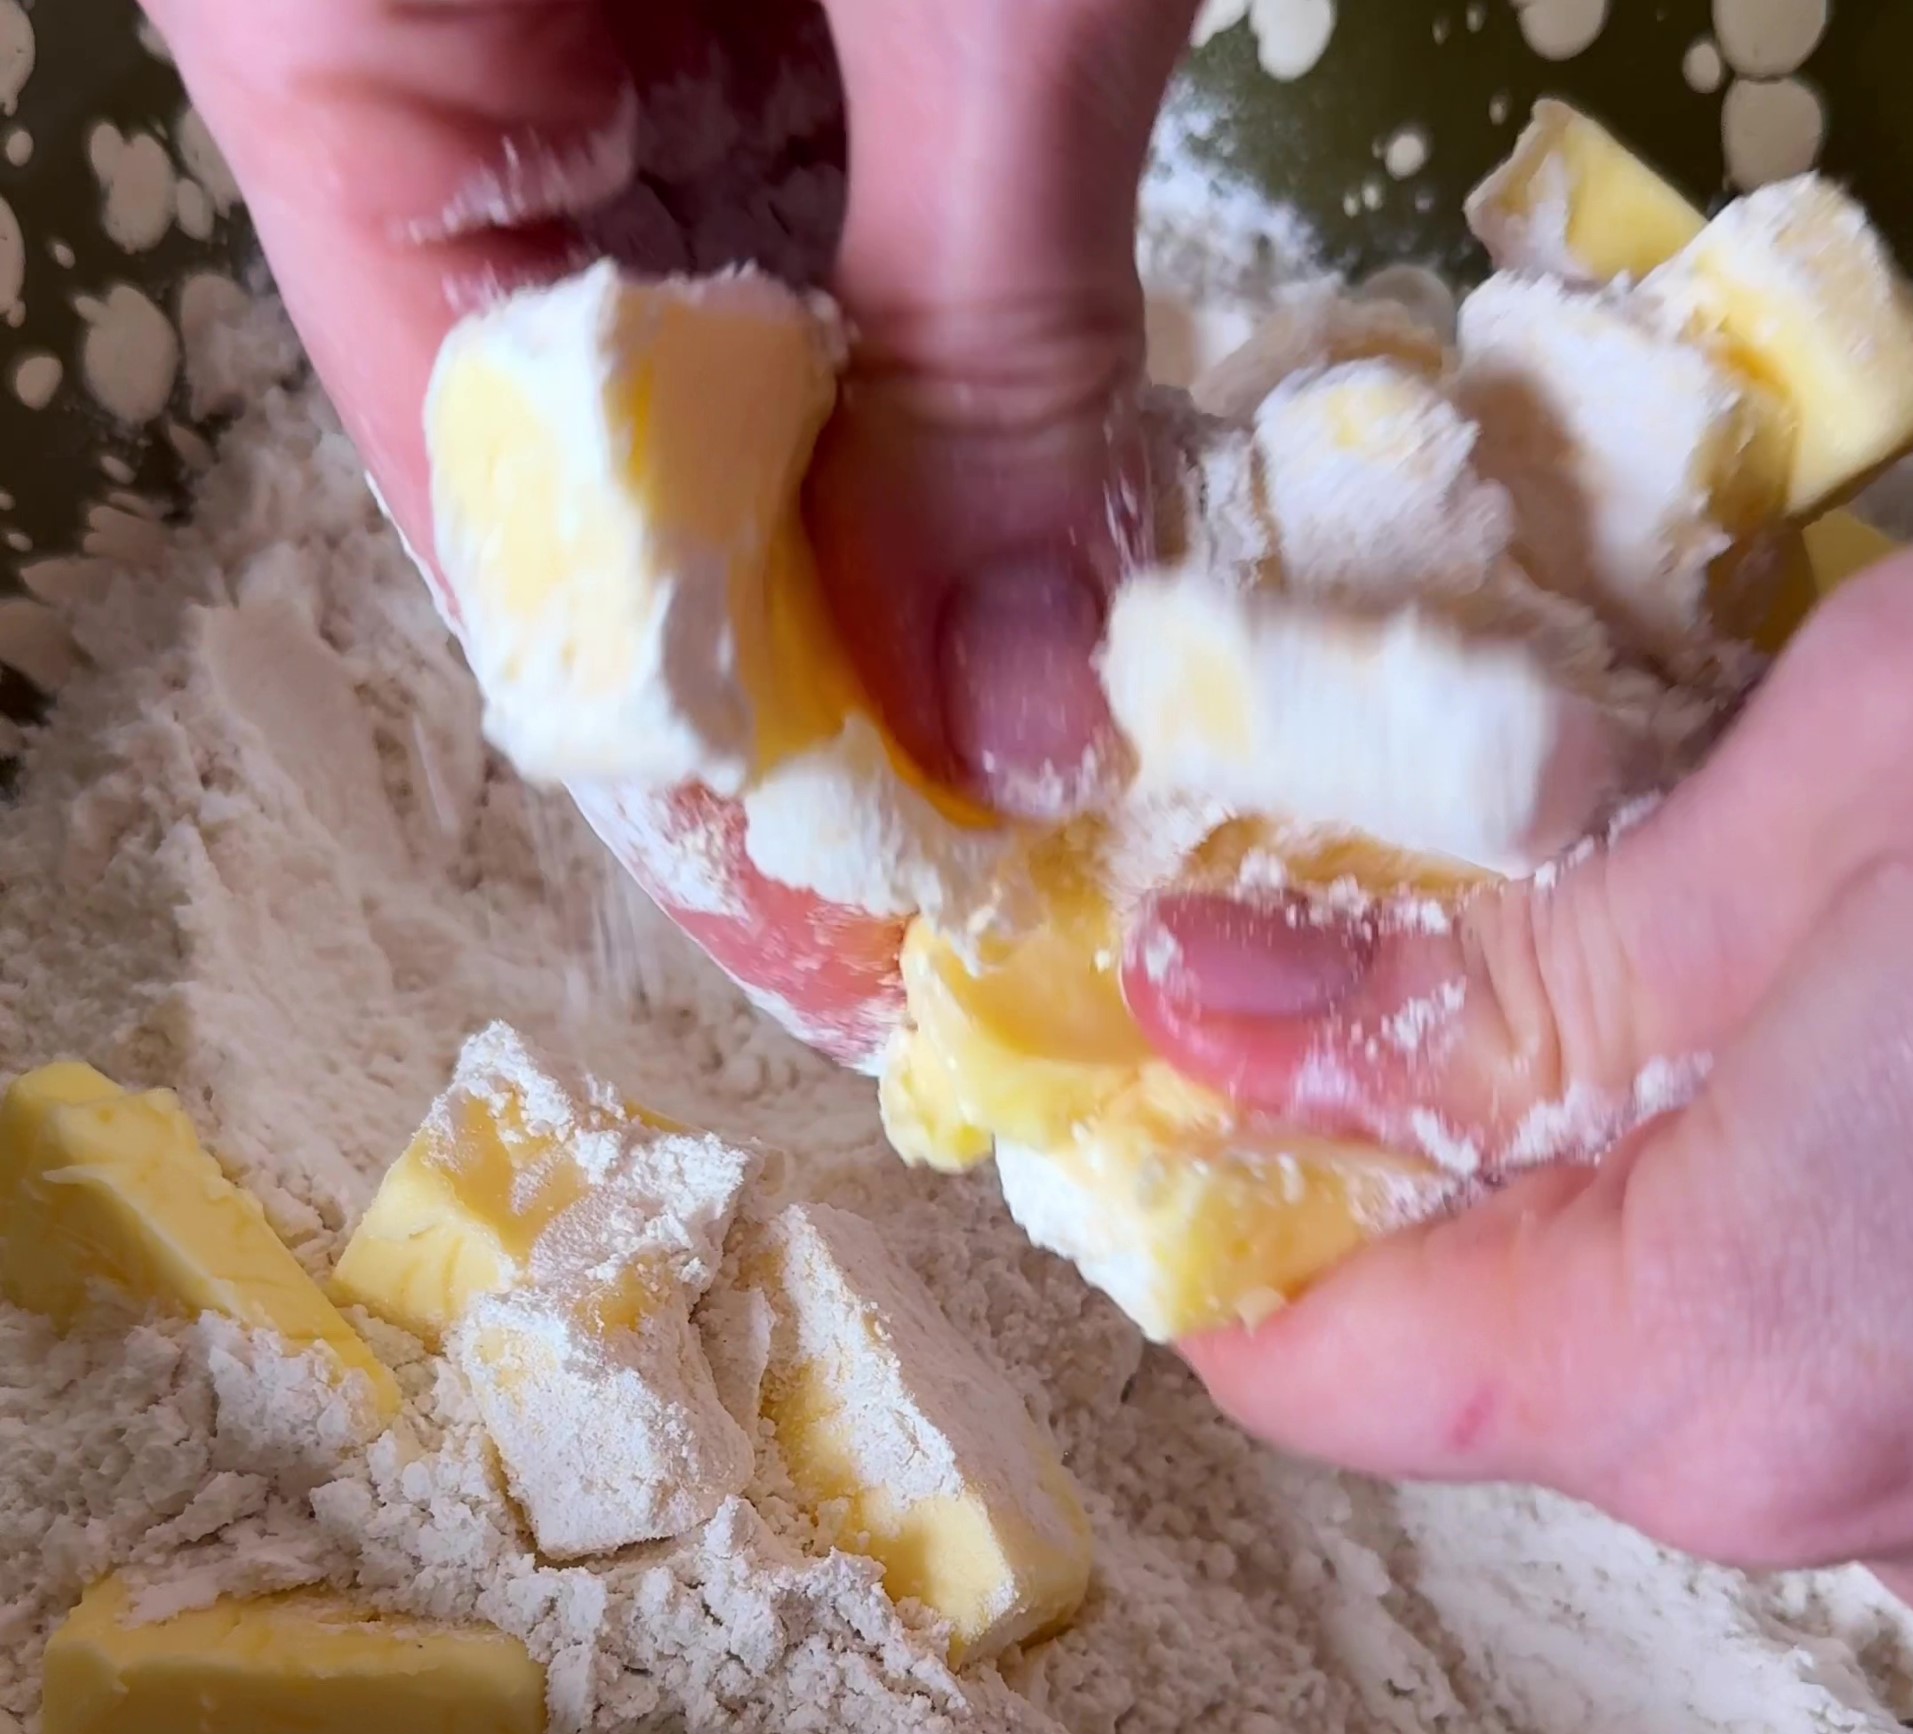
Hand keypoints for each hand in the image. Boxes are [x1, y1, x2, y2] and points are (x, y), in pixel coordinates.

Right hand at [149, 1, 1191, 1052]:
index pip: (500, 517)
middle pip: (609, 500)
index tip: (851, 956)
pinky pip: (834, 278)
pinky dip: (959, 425)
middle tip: (980, 923)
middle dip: (815, 714)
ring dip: (905, 591)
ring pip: (732, 409)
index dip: (692, 768)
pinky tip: (1063, 586)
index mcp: (343, 40)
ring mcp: (595, 39)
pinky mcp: (758, 18)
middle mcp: (438, 76)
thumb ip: (986, 349)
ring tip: (1048, 800)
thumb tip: (1012, 735)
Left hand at [1125, 553, 1912, 1598]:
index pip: (1311, 1369)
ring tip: (1642, 958)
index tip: (1169, 1045)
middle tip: (1399, 934)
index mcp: (1725, 1349)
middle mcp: (1821, 1484)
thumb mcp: (1860, 776)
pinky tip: (1806, 1047)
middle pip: (1474, 1359)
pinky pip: (1786, 1337)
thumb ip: (1526, 950)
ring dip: (1590, 1166)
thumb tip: (1225, 1016)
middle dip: (1406, 1160)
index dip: (1213, 1204)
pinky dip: (1735, 1202)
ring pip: (1644, 1346)